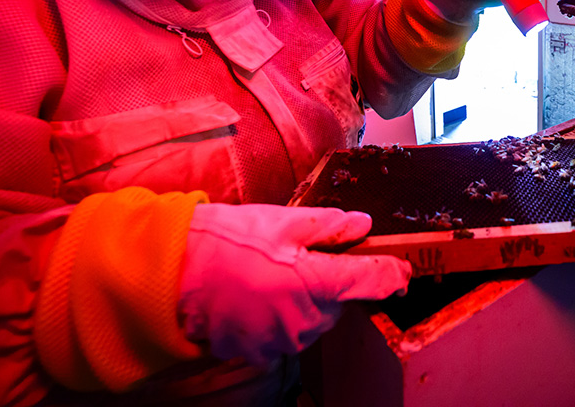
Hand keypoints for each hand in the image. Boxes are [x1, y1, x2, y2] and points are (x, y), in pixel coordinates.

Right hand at [178, 203, 409, 366]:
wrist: (173, 274)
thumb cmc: (227, 242)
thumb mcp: (283, 221)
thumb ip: (329, 226)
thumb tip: (362, 226)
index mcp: (318, 281)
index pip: (375, 282)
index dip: (393, 274)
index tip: (400, 269)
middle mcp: (306, 319)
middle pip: (339, 301)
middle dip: (328, 281)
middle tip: (297, 258)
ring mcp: (283, 340)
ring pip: (314, 319)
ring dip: (303, 300)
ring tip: (269, 275)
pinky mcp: (261, 353)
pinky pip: (286, 333)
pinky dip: (279, 317)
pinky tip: (256, 295)